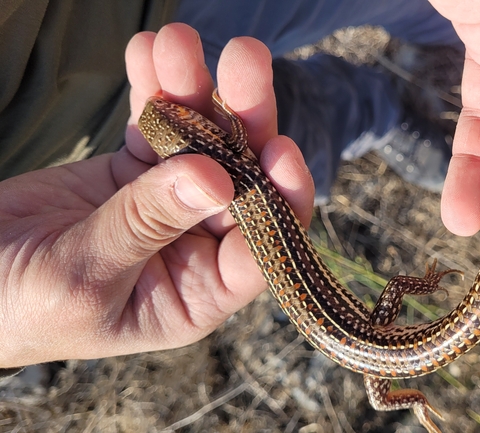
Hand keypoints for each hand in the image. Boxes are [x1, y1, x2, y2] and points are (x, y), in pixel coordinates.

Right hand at [0, 23, 314, 367]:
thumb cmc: (21, 308)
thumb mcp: (85, 275)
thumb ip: (147, 223)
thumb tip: (219, 177)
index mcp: (199, 292)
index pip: (263, 246)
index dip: (282, 199)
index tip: (280, 151)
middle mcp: (195, 245)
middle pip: (240, 177)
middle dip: (245, 118)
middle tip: (244, 60)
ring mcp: (167, 203)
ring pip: (200, 141)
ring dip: (193, 89)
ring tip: (177, 41)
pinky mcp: (132, 171)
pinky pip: (153, 126)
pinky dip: (151, 89)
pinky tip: (148, 51)